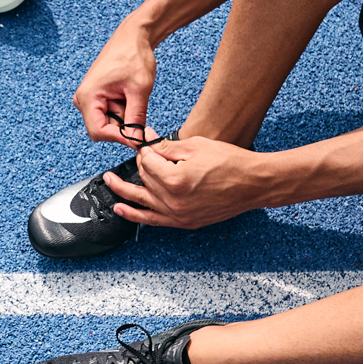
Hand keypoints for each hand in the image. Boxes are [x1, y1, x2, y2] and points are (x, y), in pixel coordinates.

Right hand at [72, 23, 157, 142]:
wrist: (132, 38)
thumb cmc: (133, 56)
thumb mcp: (139, 90)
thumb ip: (136, 118)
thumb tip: (137, 141)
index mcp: (88, 97)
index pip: (98, 132)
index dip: (119, 138)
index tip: (138, 139)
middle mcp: (84, 100)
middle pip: (102, 129)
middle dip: (122, 125)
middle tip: (138, 109)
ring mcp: (89, 99)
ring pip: (108, 123)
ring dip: (124, 116)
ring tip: (133, 96)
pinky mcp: (97, 98)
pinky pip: (110, 114)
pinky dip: (123, 110)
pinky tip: (129, 95)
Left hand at [101, 135, 276, 230]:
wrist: (254, 183)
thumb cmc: (231, 163)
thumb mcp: (196, 146)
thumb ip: (166, 147)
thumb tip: (148, 144)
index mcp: (175, 180)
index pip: (147, 161)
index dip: (146, 148)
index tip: (147, 141)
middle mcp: (173, 201)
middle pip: (145, 179)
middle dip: (141, 163)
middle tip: (142, 152)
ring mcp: (179, 215)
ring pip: (142, 201)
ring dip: (122, 191)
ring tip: (108, 183)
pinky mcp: (185, 222)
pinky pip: (153, 220)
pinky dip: (135, 215)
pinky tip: (122, 209)